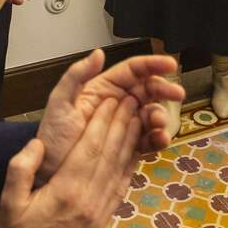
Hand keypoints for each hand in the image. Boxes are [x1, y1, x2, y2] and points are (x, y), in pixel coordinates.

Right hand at [0, 97, 140, 227]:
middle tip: (130, 99)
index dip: (103, 122)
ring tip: (138, 117)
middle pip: (110, 153)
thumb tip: (37, 144)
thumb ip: (20, 168)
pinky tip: (136, 150)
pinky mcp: (105, 217)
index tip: (111, 101)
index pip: (90, 148)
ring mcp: (100, 208)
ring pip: (120, 167)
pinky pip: (122, 185)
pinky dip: (131, 164)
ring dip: (130, 140)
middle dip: (121, 123)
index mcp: (66, 189)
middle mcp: (89, 197)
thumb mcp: (9, 201)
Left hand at [35, 49, 183, 183]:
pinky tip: (160, 140)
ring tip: (159, 123)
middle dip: (164, 90)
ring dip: (161, 115)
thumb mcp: (59, 103)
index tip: (171, 64)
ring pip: (151, 114)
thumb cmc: (53, 137)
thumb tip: (98, 53)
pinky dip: (158, 138)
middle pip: (148, 90)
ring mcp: (124, 126)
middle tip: (177, 95)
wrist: (50, 174)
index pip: (133, 70)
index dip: (153, 64)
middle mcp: (117, 104)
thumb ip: (75, 76)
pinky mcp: (128, 147)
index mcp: (103, 88)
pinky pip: (148, 139)